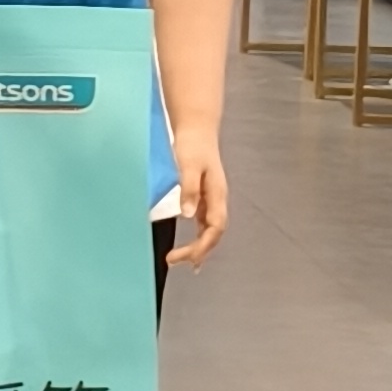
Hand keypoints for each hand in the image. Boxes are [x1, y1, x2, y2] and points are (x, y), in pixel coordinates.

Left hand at [168, 134, 228, 266]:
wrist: (197, 128)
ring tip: (184, 262)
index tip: (180, 256)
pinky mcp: (204, 196)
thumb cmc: (193, 145)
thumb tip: (188, 215)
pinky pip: (205, 223)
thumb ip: (189, 189)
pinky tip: (190, 245)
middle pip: (214, 234)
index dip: (200, 246)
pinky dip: (198, 237)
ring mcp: (212, 199)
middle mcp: (217, 200)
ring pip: (210, 230)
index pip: (214, 229)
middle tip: (174, 260)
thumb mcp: (189, 165)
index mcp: (217, 194)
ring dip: (199, 247)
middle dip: (198, 251)